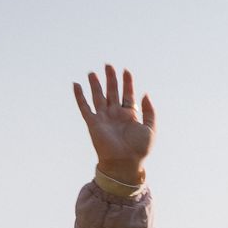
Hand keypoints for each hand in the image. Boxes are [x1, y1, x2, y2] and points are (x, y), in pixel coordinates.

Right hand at [72, 64, 154, 184]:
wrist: (125, 163)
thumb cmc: (139, 149)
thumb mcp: (150, 129)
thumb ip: (150, 111)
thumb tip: (145, 94)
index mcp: (130, 116)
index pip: (128, 94)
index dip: (127, 83)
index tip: (126, 70)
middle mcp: (116, 115)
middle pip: (112, 92)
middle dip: (111, 79)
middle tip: (108, 65)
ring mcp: (104, 118)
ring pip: (98, 97)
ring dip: (95, 85)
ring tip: (92, 73)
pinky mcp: (93, 123)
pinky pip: (84, 107)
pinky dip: (79, 96)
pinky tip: (76, 85)